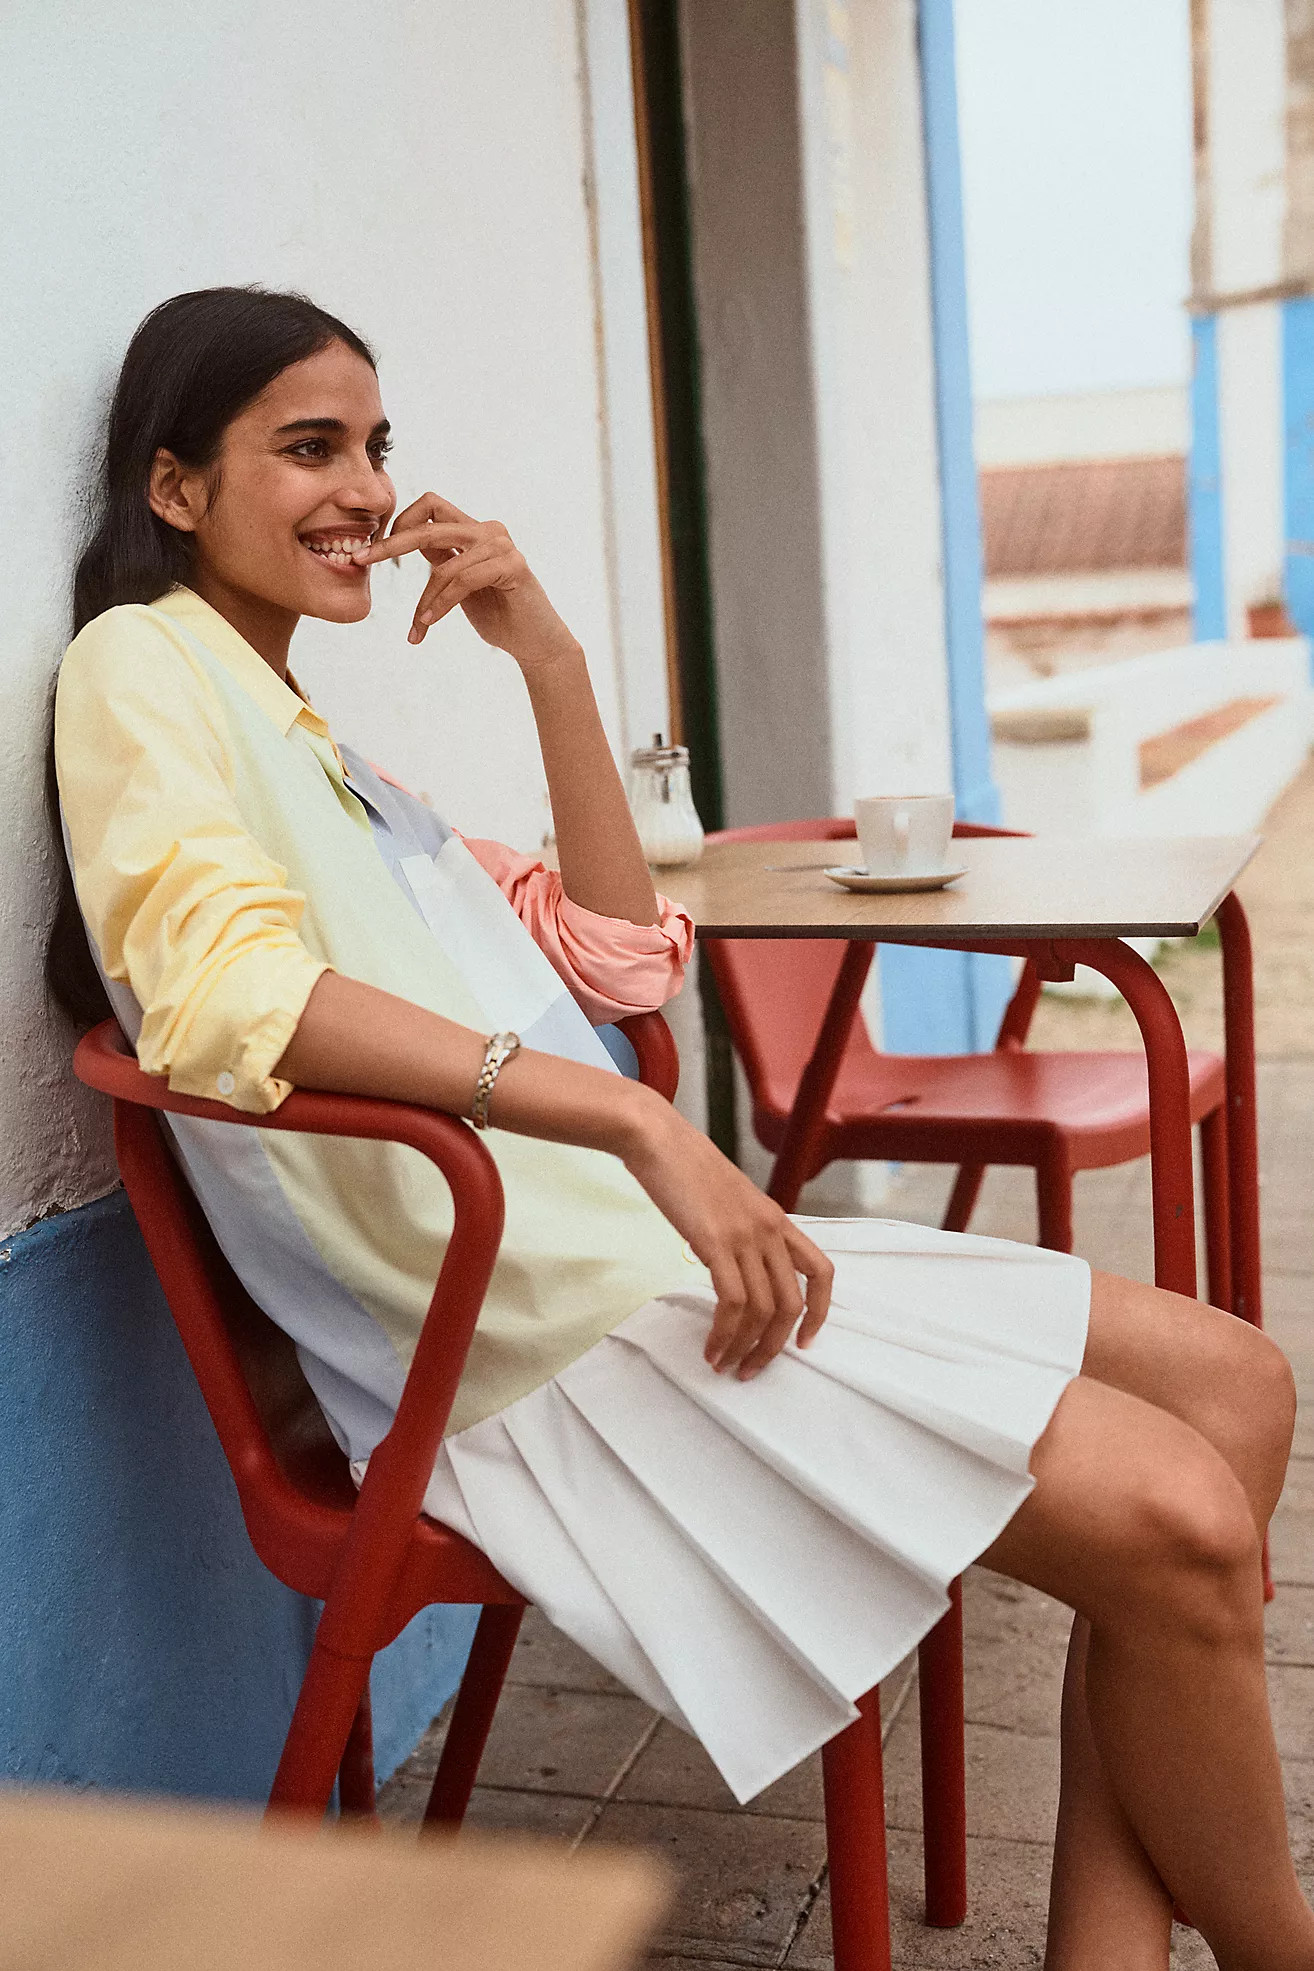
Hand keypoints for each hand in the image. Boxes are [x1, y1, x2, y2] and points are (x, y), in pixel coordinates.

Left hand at [353, 492, 578, 666]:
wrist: (535, 642)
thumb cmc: (498, 614)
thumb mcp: (459, 584)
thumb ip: (441, 559)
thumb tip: (405, 541)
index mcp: (473, 530)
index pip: (429, 505)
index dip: (400, 521)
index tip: (376, 549)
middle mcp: (488, 530)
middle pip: (428, 525)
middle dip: (390, 544)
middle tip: (361, 560)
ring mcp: (503, 546)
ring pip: (444, 566)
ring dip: (425, 600)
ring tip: (418, 626)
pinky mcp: (513, 566)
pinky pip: (463, 581)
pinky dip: (442, 604)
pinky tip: (429, 624)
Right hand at [622, 1100, 833, 1378]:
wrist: (658, 1139)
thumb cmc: (684, 1167)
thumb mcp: (728, 1200)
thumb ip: (739, 1232)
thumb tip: (731, 1269)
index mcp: (777, 1219)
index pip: (821, 1271)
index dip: (820, 1312)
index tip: (803, 1342)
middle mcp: (769, 1229)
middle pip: (792, 1304)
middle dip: (774, 1346)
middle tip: (751, 1369)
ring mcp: (745, 1235)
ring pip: (763, 1310)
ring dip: (746, 1347)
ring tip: (724, 1365)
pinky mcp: (716, 1242)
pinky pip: (732, 1302)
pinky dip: (724, 1333)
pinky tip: (710, 1347)